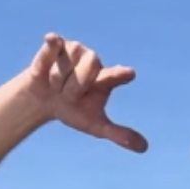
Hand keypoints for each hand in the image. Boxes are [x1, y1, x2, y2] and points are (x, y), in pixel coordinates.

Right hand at [17, 34, 148, 153]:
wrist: (44, 100)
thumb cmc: (73, 110)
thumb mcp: (95, 125)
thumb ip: (119, 134)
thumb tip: (144, 148)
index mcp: (106, 79)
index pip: (115, 76)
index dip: (121, 75)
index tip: (129, 74)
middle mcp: (93, 61)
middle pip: (83, 76)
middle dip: (71, 90)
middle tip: (68, 95)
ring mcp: (76, 50)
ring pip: (62, 71)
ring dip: (56, 83)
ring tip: (57, 84)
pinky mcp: (58, 44)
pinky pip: (53, 46)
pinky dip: (50, 48)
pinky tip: (51, 40)